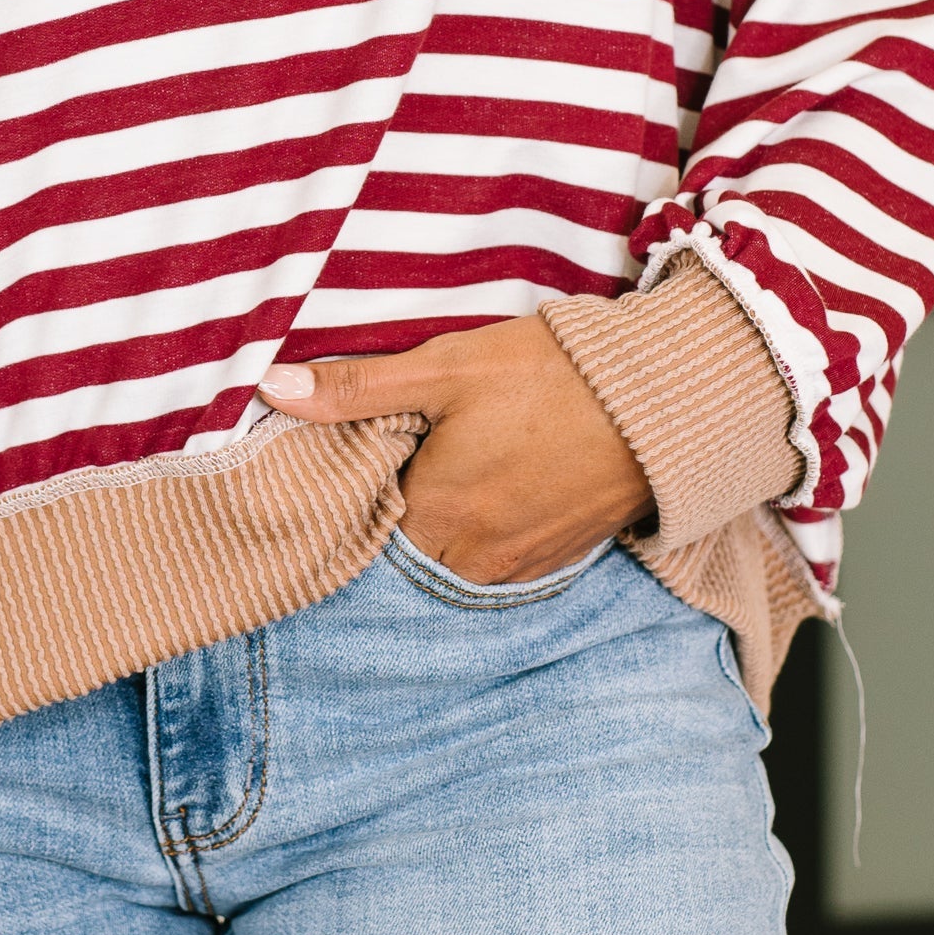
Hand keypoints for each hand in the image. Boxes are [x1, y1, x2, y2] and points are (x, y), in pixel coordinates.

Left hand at [258, 313, 648, 585]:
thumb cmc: (551, 378)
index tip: (362, 458)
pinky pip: (500, 558)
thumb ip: (356, 387)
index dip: (356, 493)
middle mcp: (473, 558)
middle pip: (407, 548)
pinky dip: (489, 530)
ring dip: (445, 523)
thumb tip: (271, 388)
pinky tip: (498, 481)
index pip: (362, 529)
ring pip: (453, 557)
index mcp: (434, 517)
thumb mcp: (445, 368)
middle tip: (408, 456)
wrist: (661, 403)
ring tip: (455, 465)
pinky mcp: (558, 559)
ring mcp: (520, 566)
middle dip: (399, 510)